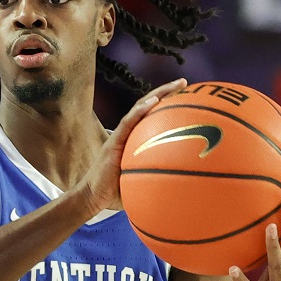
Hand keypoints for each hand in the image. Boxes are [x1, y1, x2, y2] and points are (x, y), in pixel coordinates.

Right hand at [77, 77, 187, 213]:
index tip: (187, 95)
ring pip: (140, 107)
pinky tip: (154, 101)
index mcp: (135, 139)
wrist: (93, 198)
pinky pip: (128, 122)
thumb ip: (159, 180)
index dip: (167, 104)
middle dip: (167, 91)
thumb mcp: (143, 183)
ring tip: (177, 85)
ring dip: (159, 94)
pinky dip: (140, 110)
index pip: (152, 116)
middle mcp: (128, 133)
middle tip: (185, 83)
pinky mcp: (113, 141)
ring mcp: (120, 135)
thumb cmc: (117, 193)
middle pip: (148, 105)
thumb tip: (186, 189)